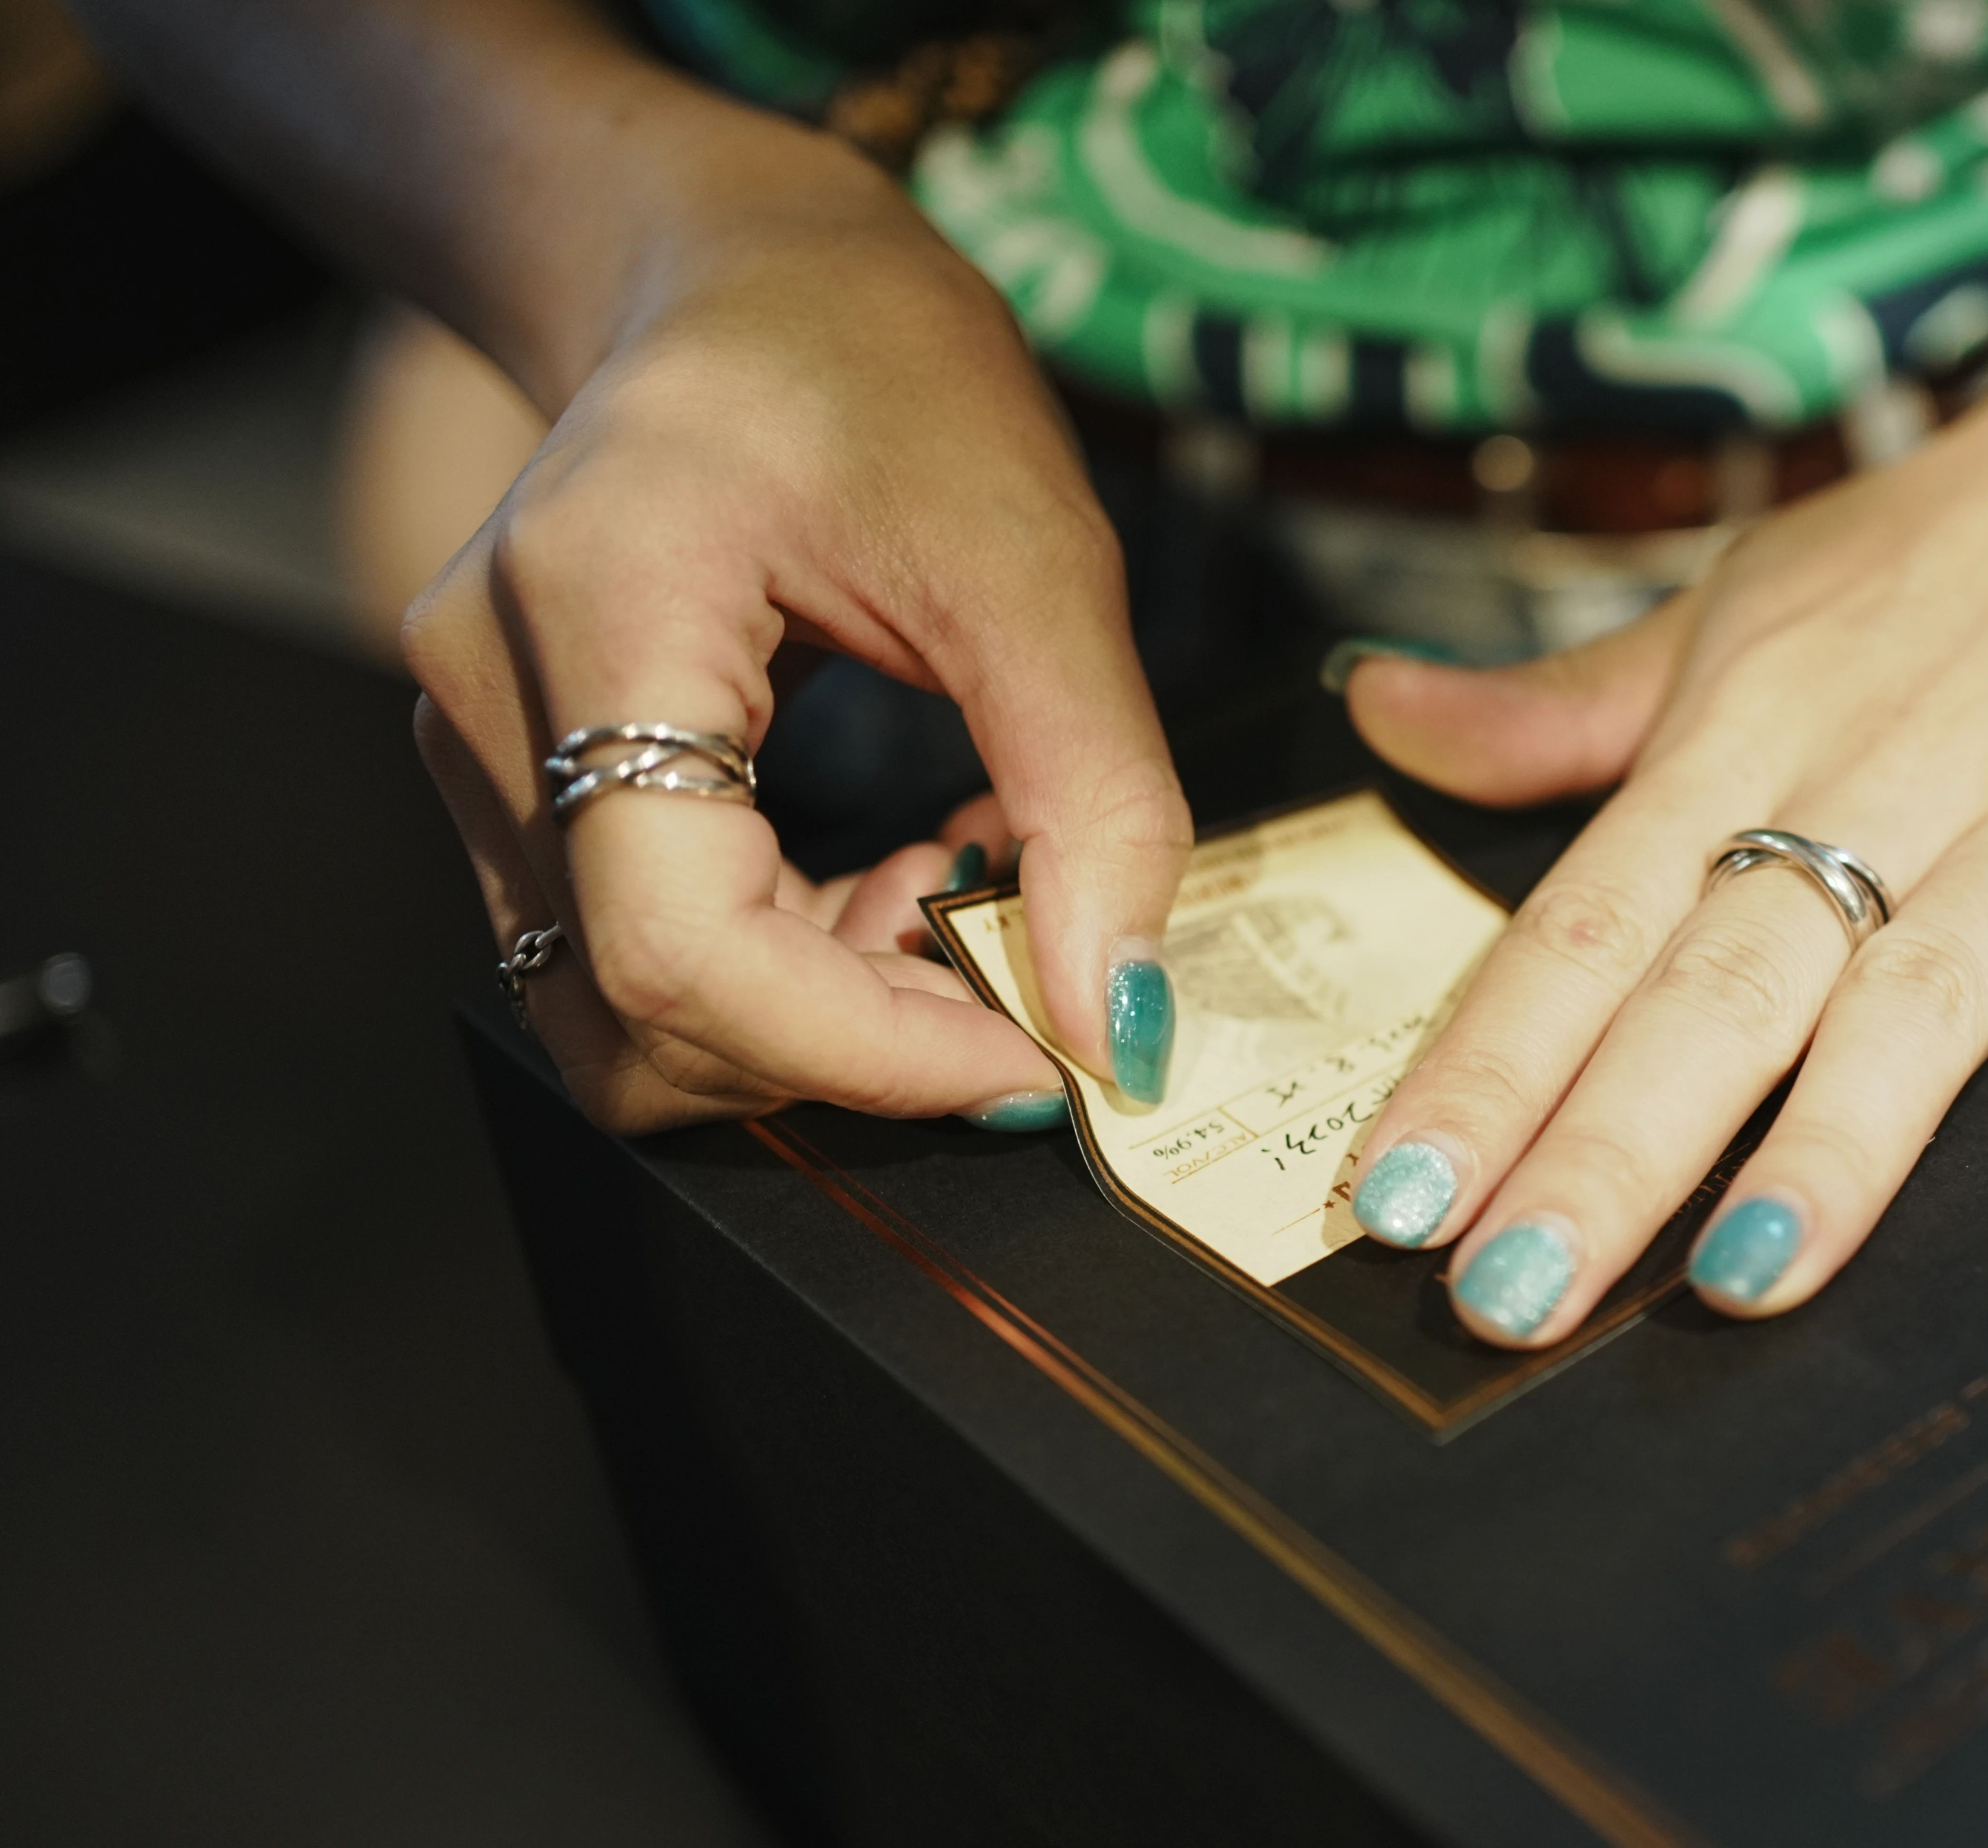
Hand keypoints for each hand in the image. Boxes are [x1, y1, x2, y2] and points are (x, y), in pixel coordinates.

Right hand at [405, 143, 1185, 1130]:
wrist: (747, 274)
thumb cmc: (876, 361)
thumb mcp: (1039, 560)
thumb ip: (1093, 798)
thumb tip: (1125, 1016)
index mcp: (597, 606)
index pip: (681, 948)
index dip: (868, 1050)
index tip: (1036, 1057)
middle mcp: (494, 695)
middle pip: (636, 1016)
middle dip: (850, 1043)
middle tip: (1011, 964)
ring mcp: (486, 746)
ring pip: (631, 1012)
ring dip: (823, 1013)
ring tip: (955, 897)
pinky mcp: (525, 781)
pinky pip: (643, 954)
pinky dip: (793, 967)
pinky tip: (894, 878)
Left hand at [1336, 272, 1987, 1344]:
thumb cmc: (1929, 562)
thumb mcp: (1727, 609)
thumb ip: (1559, 707)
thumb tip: (1378, 713)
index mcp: (1740, 742)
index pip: (1579, 931)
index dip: (1483, 1071)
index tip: (1392, 1204)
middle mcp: (1878, 787)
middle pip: (1719, 992)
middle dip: (1612, 1155)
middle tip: (1515, 1298)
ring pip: (1922, 1001)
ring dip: (1835, 1147)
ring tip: (1746, 1282)